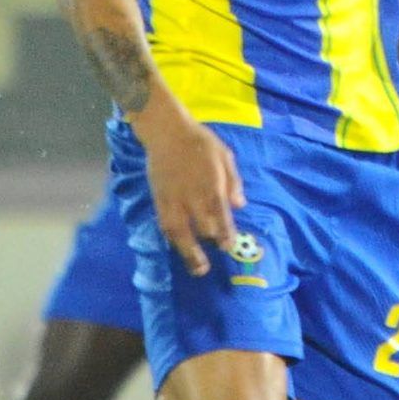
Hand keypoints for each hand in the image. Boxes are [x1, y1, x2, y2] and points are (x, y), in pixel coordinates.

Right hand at [135, 107, 245, 276]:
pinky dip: (172, 238)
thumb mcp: (225, 155)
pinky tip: (177, 247)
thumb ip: (233, 181)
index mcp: (211, 184)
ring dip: (188, 252)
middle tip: (210, 264)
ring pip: (180, 231)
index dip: (225, 233)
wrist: (166, 131)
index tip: (228, 246)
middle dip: (207, 246)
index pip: (220, 215)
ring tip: (196, 268)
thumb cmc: (200, 142)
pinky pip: (164, 223)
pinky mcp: (158, 198)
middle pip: (201, 227)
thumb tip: (239, 205)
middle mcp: (192, 196)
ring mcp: (173, 199)